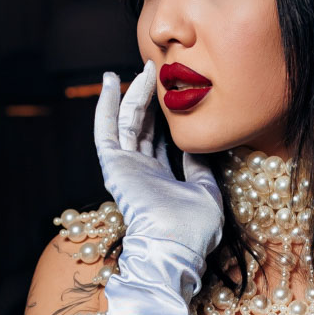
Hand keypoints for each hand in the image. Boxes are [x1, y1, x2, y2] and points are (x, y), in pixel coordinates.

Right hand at [94, 63, 223, 261]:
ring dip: (130, 94)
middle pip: (141, 127)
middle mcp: (140, 171)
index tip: (170, 93)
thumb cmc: (195, 229)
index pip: (157, 141)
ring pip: (126, 122)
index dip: (161, 117)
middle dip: (147, 98)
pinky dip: (106, 106)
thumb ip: (199, 168)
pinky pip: (107, 129)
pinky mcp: (114, 165)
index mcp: (159, 179)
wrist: (176, 245)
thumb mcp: (206, 191)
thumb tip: (199, 147)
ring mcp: (125, 168)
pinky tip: (110, 83)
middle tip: (154, 70)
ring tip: (136, 69)